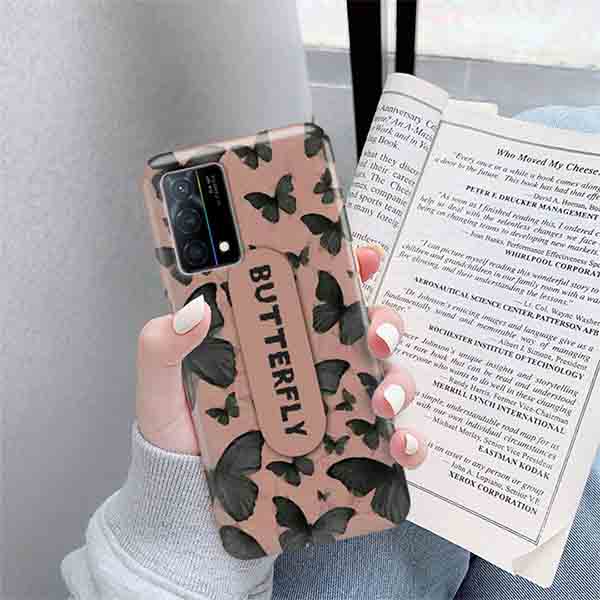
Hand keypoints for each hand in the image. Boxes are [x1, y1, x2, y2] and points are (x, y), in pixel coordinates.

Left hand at [136, 245, 426, 466]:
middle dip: (384, 323)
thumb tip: (195, 310)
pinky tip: (399, 447)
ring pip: (389, 377)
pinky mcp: (345, 448)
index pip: (319, 290)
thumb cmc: (178, 432)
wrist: (186, 496)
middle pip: (367, 328)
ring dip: (399, 382)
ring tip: (382, 401)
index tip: (362, 257)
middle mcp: (313, 363)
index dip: (347, 267)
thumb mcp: (161, 384)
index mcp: (276, 334)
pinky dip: (409, 440)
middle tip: (375, 337)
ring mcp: (333, 404)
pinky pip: (392, 440)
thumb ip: (161, 346)